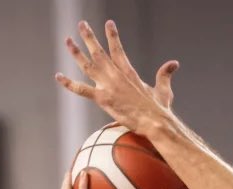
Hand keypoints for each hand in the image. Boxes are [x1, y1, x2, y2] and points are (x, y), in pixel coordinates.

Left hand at [56, 20, 178, 134]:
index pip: (118, 49)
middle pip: (99, 51)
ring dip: (76, 52)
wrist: (154, 121)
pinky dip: (69, 83)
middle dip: (89, 36)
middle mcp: (116, 75)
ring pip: (88, 65)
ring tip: (68, 40)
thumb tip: (174, 64)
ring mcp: (108, 86)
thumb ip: (165, 75)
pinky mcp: (103, 99)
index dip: (112, 35)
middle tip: (81, 24)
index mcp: (129, 72)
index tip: (108, 23)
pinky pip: (81, 89)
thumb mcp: (164, 90)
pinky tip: (58, 76)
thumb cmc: (159, 109)